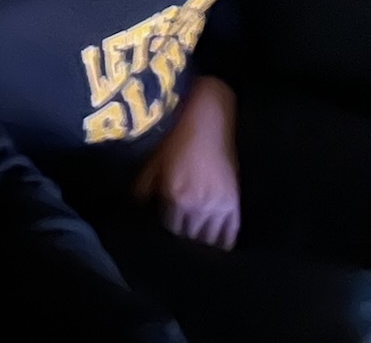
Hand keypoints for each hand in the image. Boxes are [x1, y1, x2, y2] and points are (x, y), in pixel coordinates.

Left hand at [134, 77, 240, 249]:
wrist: (208, 115)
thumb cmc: (175, 135)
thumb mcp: (151, 162)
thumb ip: (141, 192)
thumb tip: (135, 214)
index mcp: (176, 198)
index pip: (168, 235)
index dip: (164, 242)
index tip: (160, 245)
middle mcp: (199, 206)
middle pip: (189, 241)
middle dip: (182, 248)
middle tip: (176, 254)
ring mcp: (219, 205)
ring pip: (210, 242)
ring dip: (201, 249)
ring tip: (194, 255)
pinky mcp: (235, 201)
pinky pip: (230, 233)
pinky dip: (223, 244)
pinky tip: (216, 251)